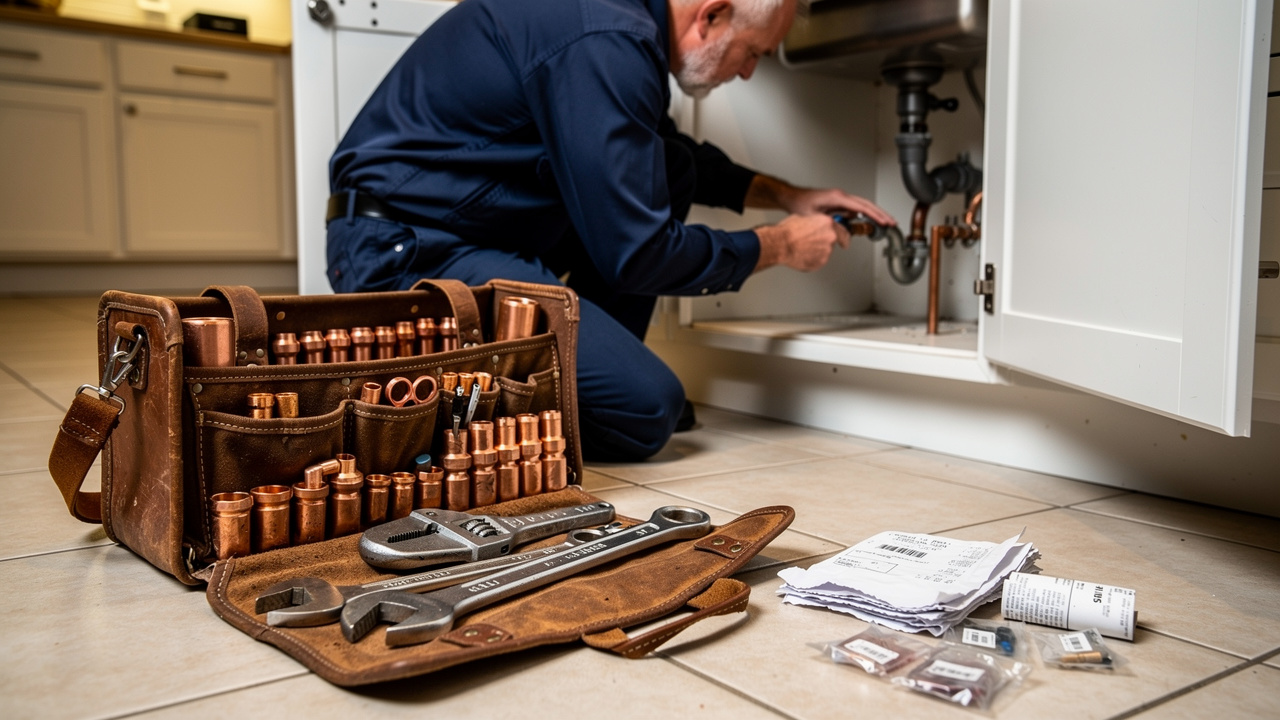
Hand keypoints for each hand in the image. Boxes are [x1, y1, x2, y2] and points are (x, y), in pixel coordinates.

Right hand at [754, 214, 850, 272]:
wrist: (780, 244)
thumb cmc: (788, 231)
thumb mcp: (805, 218)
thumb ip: (816, 223)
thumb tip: (817, 226)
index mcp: (828, 223)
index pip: (843, 231)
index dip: (843, 236)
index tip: (844, 241)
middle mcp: (831, 237)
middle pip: (833, 242)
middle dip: (825, 243)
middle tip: (812, 243)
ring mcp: (827, 251)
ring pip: (825, 252)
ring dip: (818, 251)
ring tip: (803, 248)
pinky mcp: (820, 262)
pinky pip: (819, 261)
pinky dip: (813, 259)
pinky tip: (803, 255)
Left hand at [782, 187, 896, 227]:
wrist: (792, 198)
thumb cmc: (800, 205)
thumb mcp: (815, 219)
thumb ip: (831, 227)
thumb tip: (845, 237)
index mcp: (838, 197)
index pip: (862, 206)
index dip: (875, 215)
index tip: (884, 221)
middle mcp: (842, 196)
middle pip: (867, 205)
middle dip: (880, 214)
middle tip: (892, 223)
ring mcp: (841, 200)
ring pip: (862, 207)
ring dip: (873, 215)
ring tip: (884, 225)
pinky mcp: (839, 204)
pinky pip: (854, 210)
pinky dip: (863, 217)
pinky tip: (867, 225)